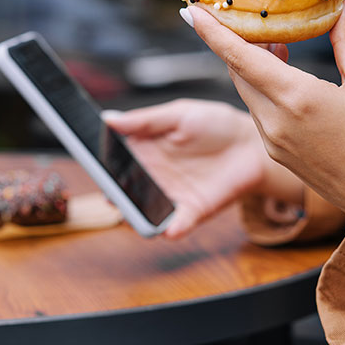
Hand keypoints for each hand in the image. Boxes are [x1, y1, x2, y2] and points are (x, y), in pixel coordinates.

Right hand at [103, 99, 302, 238]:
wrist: (250, 144)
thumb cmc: (213, 124)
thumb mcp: (178, 114)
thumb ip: (145, 120)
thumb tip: (108, 119)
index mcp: (143, 150)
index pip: (114, 161)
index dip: (102, 165)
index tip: (94, 164)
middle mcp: (152, 176)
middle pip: (124, 190)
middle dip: (114, 193)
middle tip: (110, 191)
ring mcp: (170, 196)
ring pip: (144, 211)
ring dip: (136, 215)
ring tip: (132, 212)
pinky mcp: (192, 211)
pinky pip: (176, 225)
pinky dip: (171, 229)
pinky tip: (169, 229)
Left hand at [185, 0, 344, 273]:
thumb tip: (344, 8)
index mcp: (297, 98)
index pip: (241, 57)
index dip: (214, 32)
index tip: (193, 12)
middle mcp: (276, 121)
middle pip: (238, 72)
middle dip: (239, 43)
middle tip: (255, 18)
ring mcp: (273, 141)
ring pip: (248, 93)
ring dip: (253, 67)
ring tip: (280, 44)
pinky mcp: (277, 155)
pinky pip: (259, 114)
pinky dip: (263, 91)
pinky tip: (286, 81)